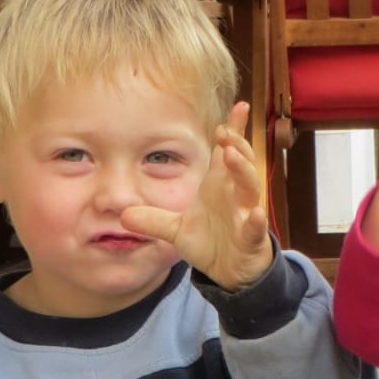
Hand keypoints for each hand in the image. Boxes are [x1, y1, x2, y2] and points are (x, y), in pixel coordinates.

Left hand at [121, 101, 271, 290]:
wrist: (227, 272)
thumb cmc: (210, 242)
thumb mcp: (175, 229)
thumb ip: (152, 219)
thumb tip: (123, 214)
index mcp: (219, 186)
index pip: (227, 152)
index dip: (234, 129)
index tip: (238, 107)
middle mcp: (234, 195)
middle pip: (240, 163)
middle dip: (235, 145)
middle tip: (223, 132)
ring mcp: (245, 215)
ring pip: (249, 188)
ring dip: (243, 170)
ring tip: (232, 156)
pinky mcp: (250, 239)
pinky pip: (254, 228)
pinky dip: (255, 221)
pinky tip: (254, 213)